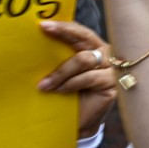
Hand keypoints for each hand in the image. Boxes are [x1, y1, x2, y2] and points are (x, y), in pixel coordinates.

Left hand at [37, 20, 117, 138]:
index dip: (63, 27)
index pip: (79, 32)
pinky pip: (90, 78)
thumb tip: (35, 45)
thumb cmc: (69, 95)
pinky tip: (59, 90)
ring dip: (61, 71)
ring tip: (44, 85)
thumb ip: (59, 59)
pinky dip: (72, 83)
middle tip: (45, 30)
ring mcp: (111, 68)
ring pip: (84, 59)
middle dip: (64, 32)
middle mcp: (104, 53)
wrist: (79, 122)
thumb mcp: (63, 73)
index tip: (43, 25)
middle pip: (85, 38)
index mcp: (92, 47)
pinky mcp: (112, 84)